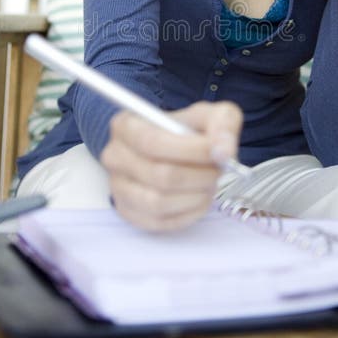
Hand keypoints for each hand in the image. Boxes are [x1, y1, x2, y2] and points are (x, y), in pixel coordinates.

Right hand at [100, 100, 242, 231]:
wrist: (173, 151)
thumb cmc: (187, 132)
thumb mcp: (208, 115)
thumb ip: (221, 123)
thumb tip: (223, 151)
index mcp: (126, 126)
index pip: (153, 142)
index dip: (191, 151)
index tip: (218, 153)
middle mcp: (114, 156)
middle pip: (160, 175)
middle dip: (199, 176)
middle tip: (217, 171)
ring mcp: (118, 187)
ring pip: (159, 202)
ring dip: (195, 196)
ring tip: (209, 184)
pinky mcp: (128, 212)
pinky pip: (159, 222)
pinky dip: (187, 214)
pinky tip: (199, 198)